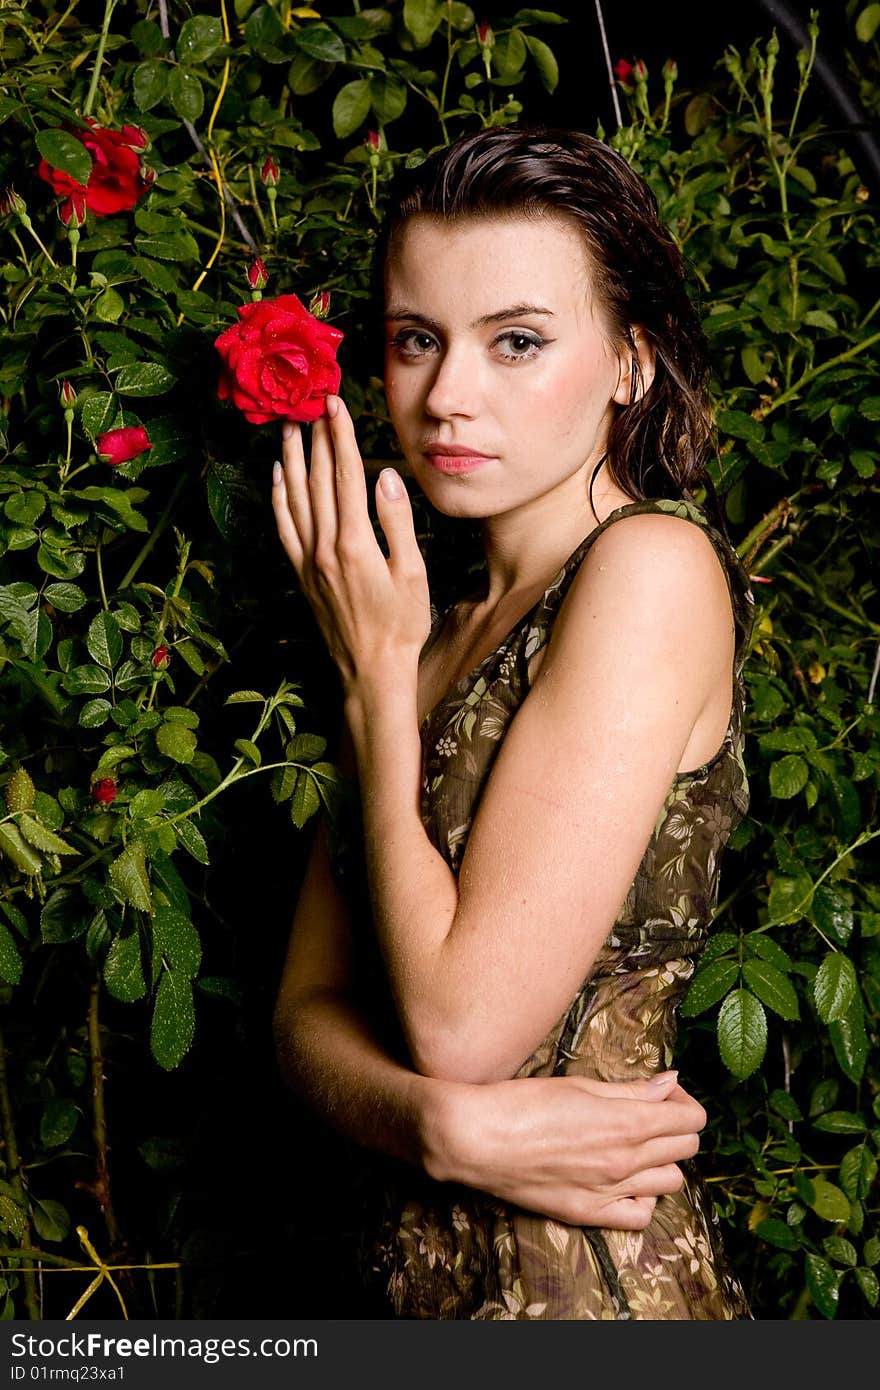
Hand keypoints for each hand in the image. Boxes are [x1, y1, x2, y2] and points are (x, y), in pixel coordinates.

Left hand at [271, 395, 431, 690]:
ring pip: (295, 498)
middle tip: (312, 402)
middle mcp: (325, 548)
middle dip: (317, 437)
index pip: (347, 476)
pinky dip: (278, 497)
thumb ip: (397, 522)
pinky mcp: (301, 574)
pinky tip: (278, 475)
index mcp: (355, 544)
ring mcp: (309, 561)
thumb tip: (384, 477)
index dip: (340, 436)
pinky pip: (283, 527)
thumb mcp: (412, 574)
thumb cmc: (402, 626)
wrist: (371, 672)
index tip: (335, 404)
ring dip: (292, 458)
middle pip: (319, 480)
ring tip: (289, 427)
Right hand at [423, 1071, 705, 1230]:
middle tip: (650, 1113)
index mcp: (627, 1122)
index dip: (682, 1101)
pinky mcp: (589, 1213)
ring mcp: (610, 1191)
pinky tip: (625, 1179)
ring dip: (662, 1161)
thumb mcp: (580, 1085)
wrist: (477, 1139)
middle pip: (686, 1148)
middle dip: (676, 1126)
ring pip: (671, 1182)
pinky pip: (641, 1216)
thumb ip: (632, 1089)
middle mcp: (626, 1161)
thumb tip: (671, 1082)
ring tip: (636, 1145)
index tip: (662, 1093)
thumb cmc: (523, 1102)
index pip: (691, 1119)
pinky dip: (643, 1197)